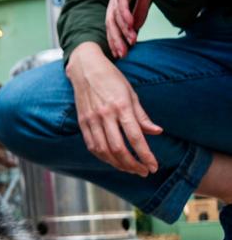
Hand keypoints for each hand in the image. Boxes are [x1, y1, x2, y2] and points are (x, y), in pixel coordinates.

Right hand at [66, 43, 162, 175]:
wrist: (86, 68)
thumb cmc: (112, 79)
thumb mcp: (131, 93)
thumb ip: (142, 116)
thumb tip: (157, 132)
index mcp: (121, 106)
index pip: (135, 137)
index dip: (145, 155)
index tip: (154, 166)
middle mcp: (105, 114)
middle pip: (118, 148)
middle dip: (133, 164)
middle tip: (144, 171)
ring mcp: (92, 119)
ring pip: (104, 150)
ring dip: (118, 164)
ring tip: (130, 169)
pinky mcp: (82, 122)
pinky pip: (92, 146)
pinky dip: (103, 157)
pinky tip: (113, 161)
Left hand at [106, 0, 198, 57]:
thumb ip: (141, 9)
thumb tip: (136, 28)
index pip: (113, 22)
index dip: (116, 37)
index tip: (122, 52)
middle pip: (110, 21)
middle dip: (115, 40)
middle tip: (121, 55)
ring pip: (114, 13)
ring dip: (120, 30)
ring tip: (128, 44)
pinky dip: (124, 13)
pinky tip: (128, 25)